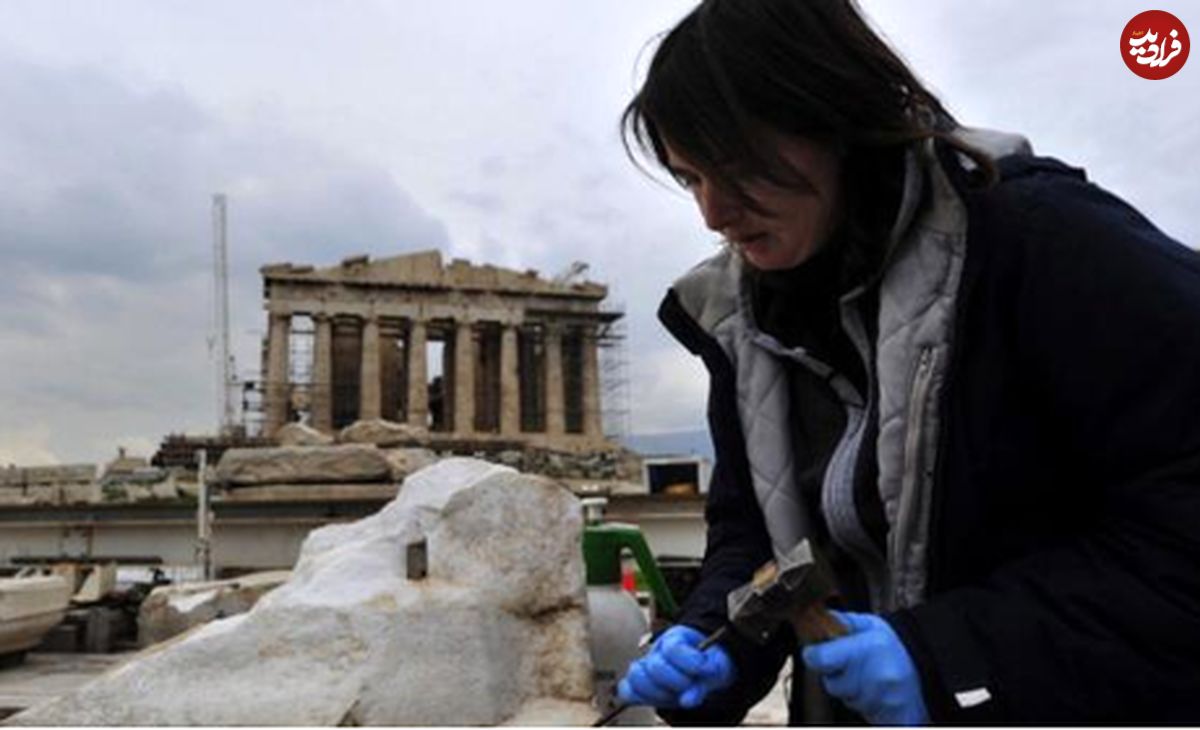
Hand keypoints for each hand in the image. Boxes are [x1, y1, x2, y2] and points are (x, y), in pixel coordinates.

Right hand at [616, 625, 734, 708]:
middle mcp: (656, 650)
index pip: (673, 648)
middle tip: (691, 685)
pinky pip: (627, 691)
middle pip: (655, 666)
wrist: (705, 664)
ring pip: (636, 678)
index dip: (691, 662)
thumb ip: (705, 681)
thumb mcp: (717, 666)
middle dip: (677, 681)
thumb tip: (687, 700)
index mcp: (675, 638)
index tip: (705, 669)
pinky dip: (640, 698)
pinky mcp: (639, 684)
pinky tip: (661, 699)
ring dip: (659, 693)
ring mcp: (645, 666)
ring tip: (676, 695)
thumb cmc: (710, 662)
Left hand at [801, 611, 927, 725]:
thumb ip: (842, 621)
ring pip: (843, 696)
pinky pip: (857, 708)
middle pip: (830, 682)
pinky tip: (873, 689)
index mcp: (865, 650)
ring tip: (868, 674)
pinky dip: (860, 699)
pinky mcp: (884, 715)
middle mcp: (872, 677)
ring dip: (849, 687)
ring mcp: (878, 699)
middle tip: (852, 662)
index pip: (818, 659)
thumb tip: (819, 618)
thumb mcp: (870, 624)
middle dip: (835, 673)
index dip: (814, 654)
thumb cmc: (894, 646)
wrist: (928, 670)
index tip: (819, 650)